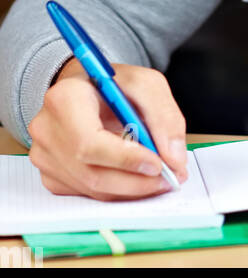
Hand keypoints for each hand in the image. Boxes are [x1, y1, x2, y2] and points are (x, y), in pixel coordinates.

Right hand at [28, 59, 188, 198]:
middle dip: (136, 182)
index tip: (158, 165)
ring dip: (131, 190)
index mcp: (64, 99)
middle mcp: (47, 130)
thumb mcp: (146, 84)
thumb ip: (164, 116)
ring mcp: (44, 156)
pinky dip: (116, 191)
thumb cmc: (112, 84)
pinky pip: (86, 193)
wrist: (86, 90)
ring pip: (91, 188)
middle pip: (91, 173)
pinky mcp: (51, 175)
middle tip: (170, 179)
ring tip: (160, 180)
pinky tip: (136, 179)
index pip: (89, 143)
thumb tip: (174, 157)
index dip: (125, 160)